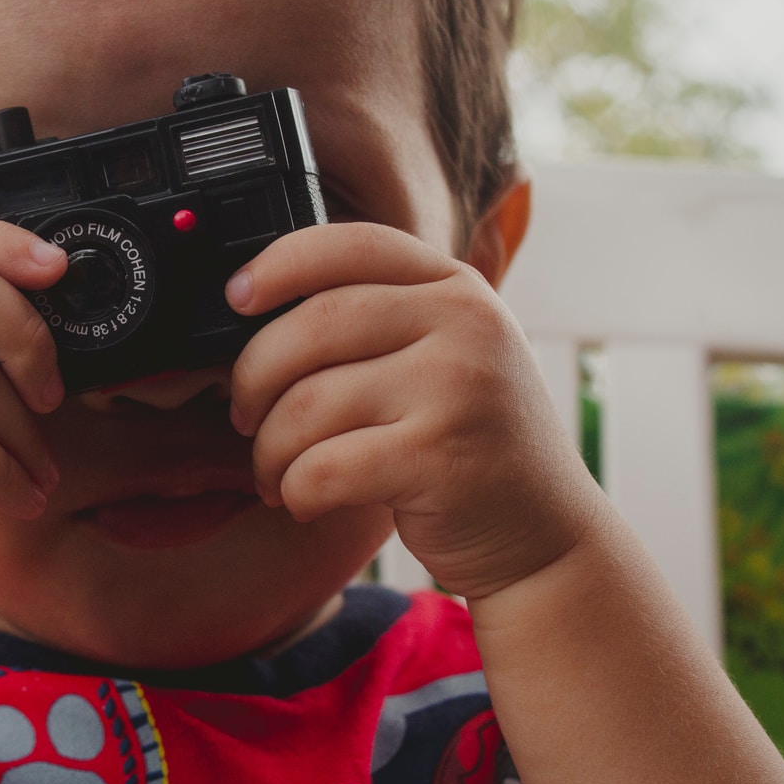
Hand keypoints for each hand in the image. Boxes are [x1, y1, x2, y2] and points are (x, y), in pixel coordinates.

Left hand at [225, 222, 600, 598]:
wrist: (547, 538)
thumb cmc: (468, 444)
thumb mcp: (445, 355)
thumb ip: (379, 319)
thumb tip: (252, 311)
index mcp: (456, 286)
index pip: (350, 245)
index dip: (278, 264)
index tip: (236, 297)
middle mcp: (465, 323)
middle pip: (313, 324)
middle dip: (254, 377)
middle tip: (244, 415)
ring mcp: (458, 388)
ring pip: (308, 403)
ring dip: (269, 448)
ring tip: (274, 472)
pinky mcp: (441, 458)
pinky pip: (323, 467)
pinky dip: (295, 489)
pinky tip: (304, 499)